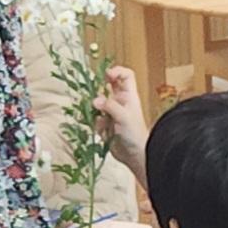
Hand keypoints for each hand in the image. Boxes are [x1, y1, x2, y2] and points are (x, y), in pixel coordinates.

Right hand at [92, 65, 150, 183]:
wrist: (133, 155)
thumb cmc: (135, 134)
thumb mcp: (124, 117)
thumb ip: (109, 106)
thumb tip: (95, 100)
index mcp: (129, 96)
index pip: (126, 76)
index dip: (117, 72)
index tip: (106, 74)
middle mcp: (120, 102)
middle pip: (109, 86)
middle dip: (99, 87)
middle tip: (92, 91)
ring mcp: (111, 113)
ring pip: (98, 102)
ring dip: (93, 106)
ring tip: (93, 112)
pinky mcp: (104, 124)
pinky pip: (94, 118)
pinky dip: (93, 121)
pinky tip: (97, 128)